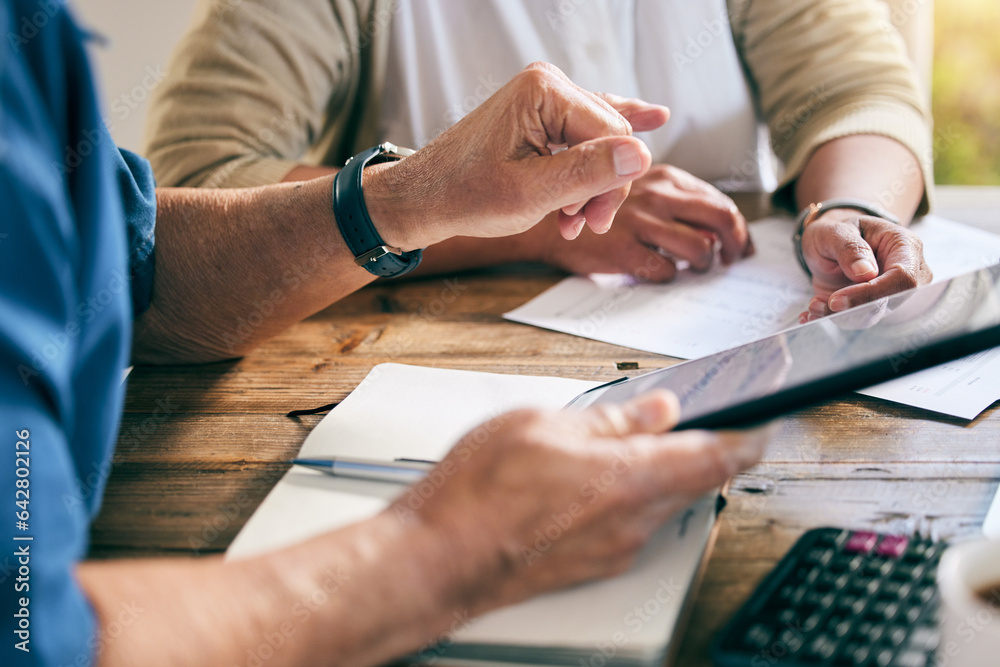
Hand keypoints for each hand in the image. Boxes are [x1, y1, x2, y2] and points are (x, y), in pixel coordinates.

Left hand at [364, 62, 669, 249]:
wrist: (425, 199)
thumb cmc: (466, 195)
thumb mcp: (531, 194)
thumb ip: (587, 173)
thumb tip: (640, 156)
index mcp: (544, 91)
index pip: (613, 134)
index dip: (614, 184)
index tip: (595, 221)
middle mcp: (547, 84)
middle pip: (609, 136)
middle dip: (602, 186)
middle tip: (584, 224)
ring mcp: (543, 98)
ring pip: (598, 141)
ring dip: (591, 184)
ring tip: (571, 218)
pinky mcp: (540, 114)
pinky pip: (585, 128)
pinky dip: (601, 151)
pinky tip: (651, 117)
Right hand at [393, 391, 768, 613]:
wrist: (439, 559)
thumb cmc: (478, 494)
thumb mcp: (541, 425)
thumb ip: (609, 420)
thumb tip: (656, 410)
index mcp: (628, 478)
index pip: (716, 458)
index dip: (748, 438)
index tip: (764, 423)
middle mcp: (632, 521)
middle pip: (696, 482)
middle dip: (704, 450)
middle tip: (697, 422)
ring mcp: (615, 548)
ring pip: (665, 503)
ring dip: (666, 472)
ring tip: (641, 442)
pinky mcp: (594, 563)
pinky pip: (635, 523)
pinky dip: (636, 494)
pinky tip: (603, 477)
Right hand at [534, 164, 753, 280]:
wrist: (546, 222)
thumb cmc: (596, 206)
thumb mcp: (634, 184)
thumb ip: (672, 195)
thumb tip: (716, 222)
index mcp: (664, 178)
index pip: (719, 201)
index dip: (737, 227)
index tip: (739, 244)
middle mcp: (656, 196)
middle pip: (722, 219)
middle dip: (735, 244)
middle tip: (730, 260)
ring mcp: (640, 223)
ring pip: (700, 248)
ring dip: (704, 265)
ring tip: (694, 269)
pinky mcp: (623, 250)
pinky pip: (666, 270)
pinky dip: (671, 277)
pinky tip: (660, 272)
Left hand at [799, 210, 932, 322]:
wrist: (830, 241)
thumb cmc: (837, 231)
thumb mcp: (835, 231)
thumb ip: (850, 248)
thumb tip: (866, 273)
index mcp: (905, 246)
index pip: (902, 278)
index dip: (871, 293)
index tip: (836, 300)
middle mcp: (907, 272)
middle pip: (890, 302)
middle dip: (851, 308)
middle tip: (817, 304)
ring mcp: (892, 292)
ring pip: (871, 316)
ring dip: (838, 315)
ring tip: (813, 304)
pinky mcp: (874, 306)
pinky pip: (857, 319)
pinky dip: (832, 318)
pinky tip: (813, 312)